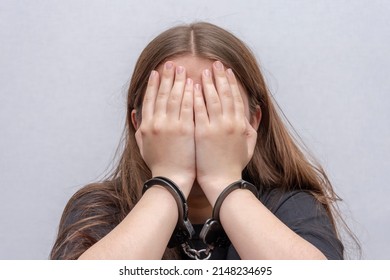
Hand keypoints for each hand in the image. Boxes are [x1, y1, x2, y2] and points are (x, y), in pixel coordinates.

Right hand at [135, 62, 195, 196]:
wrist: (172, 179)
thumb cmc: (159, 164)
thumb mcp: (143, 146)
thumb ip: (139, 128)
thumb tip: (136, 113)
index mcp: (146, 125)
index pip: (150, 99)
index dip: (153, 84)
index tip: (157, 72)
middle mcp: (157, 123)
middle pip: (162, 94)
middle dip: (167, 77)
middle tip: (172, 64)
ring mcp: (172, 125)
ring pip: (175, 97)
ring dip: (179, 81)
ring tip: (183, 70)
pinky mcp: (186, 130)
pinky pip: (189, 107)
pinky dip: (191, 94)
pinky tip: (195, 84)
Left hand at [194, 61, 256, 204]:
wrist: (222, 181)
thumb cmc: (234, 165)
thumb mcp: (249, 146)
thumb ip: (252, 128)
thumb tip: (256, 112)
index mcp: (241, 124)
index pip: (237, 97)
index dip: (232, 83)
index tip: (227, 71)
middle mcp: (230, 123)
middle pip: (225, 94)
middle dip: (220, 77)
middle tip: (215, 63)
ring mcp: (216, 127)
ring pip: (212, 98)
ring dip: (207, 83)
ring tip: (203, 71)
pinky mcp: (202, 133)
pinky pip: (198, 110)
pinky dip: (195, 97)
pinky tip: (191, 87)